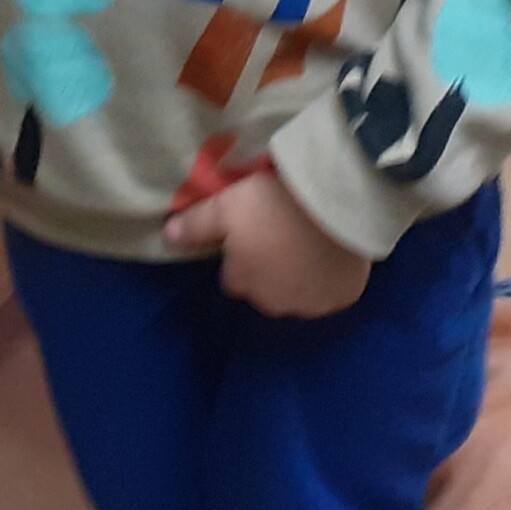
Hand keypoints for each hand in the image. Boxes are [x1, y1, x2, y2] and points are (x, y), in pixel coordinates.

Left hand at [164, 170, 370, 317]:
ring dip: (299, 274)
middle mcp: (273, 303)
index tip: (252, 232)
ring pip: (298, 292)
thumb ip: (196, 224)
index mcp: (242, 282)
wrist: (334, 206)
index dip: (240, 255)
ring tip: (308, 239)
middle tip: (281, 232)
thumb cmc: (273, 205)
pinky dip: (330, 276)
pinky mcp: (343, 297)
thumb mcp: (226, 205)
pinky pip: (331, 291)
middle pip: (265, 288)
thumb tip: (167, 237)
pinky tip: (332, 251)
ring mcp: (311, 304)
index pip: (232, 276)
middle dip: (269, 268)